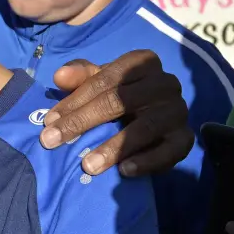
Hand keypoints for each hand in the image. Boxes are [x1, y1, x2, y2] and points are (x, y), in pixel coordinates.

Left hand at [43, 49, 191, 176]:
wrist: (157, 116)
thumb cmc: (120, 94)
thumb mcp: (99, 81)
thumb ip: (79, 77)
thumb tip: (59, 77)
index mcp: (143, 62)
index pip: (104, 80)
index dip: (74, 101)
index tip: (48, 122)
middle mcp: (166, 83)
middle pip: (120, 100)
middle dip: (83, 121)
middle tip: (53, 142)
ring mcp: (178, 110)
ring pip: (145, 127)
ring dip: (114, 148)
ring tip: (88, 165)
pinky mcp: (185, 137)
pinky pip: (170, 151)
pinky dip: (147, 161)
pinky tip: (124, 171)